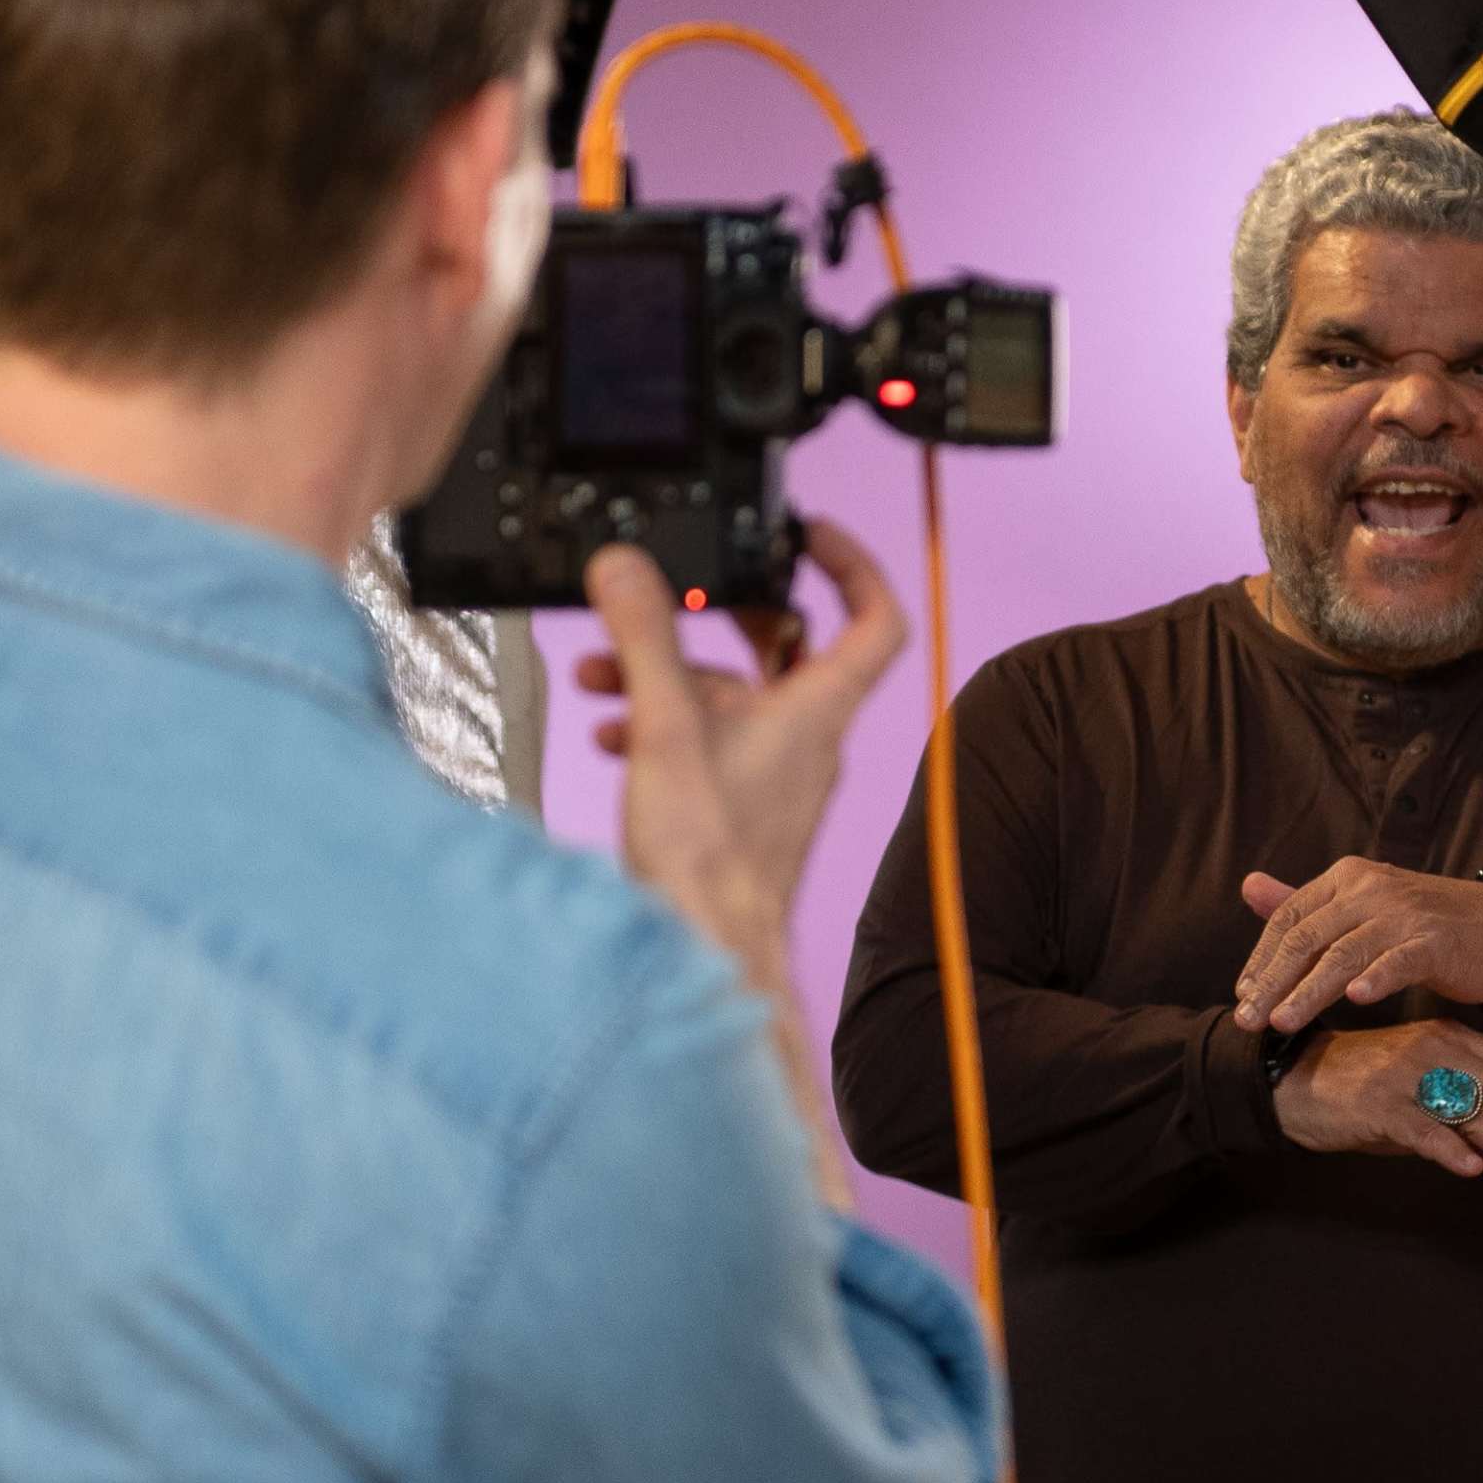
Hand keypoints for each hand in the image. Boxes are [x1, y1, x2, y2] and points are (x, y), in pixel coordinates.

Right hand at [576, 521, 904, 970]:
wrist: (708, 949)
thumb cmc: (710, 860)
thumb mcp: (667, 725)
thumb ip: (645, 639)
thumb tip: (626, 567)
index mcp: (818, 708)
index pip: (876, 618)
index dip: (851, 564)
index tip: (807, 533)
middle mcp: (808, 738)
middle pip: (790, 648)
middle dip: (725, 613)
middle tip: (681, 590)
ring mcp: (776, 774)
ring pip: (736, 697)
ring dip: (673, 673)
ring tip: (606, 671)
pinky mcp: (741, 806)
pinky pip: (711, 741)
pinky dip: (665, 723)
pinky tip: (614, 732)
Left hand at [1235, 859, 1482, 1031]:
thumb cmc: (1422, 924)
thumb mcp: (1359, 907)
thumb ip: (1305, 903)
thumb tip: (1247, 886)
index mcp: (1346, 879)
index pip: (1289, 917)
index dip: (1261, 958)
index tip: (1243, 995)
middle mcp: (1370, 890)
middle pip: (1307, 937)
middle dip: (1273, 982)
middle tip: (1249, 1021)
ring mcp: (1403, 914)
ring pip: (1343, 954)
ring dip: (1309, 991)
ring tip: (1283, 1023)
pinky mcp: (1434, 941)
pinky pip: (1398, 961)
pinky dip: (1376, 978)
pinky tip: (1355, 1000)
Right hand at [1270, 1019, 1482, 1178]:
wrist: (1293, 1082)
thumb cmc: (1363, 1094)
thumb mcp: (1423, 1102)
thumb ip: (1469, 1126)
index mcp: (1449, 1038)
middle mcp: (1432, 1048)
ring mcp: (1405, 1073)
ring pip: (1469, 1108)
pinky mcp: (1377, 1101)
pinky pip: (1422, 1128)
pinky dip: (1450, 1149)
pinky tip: (1473, 1170)